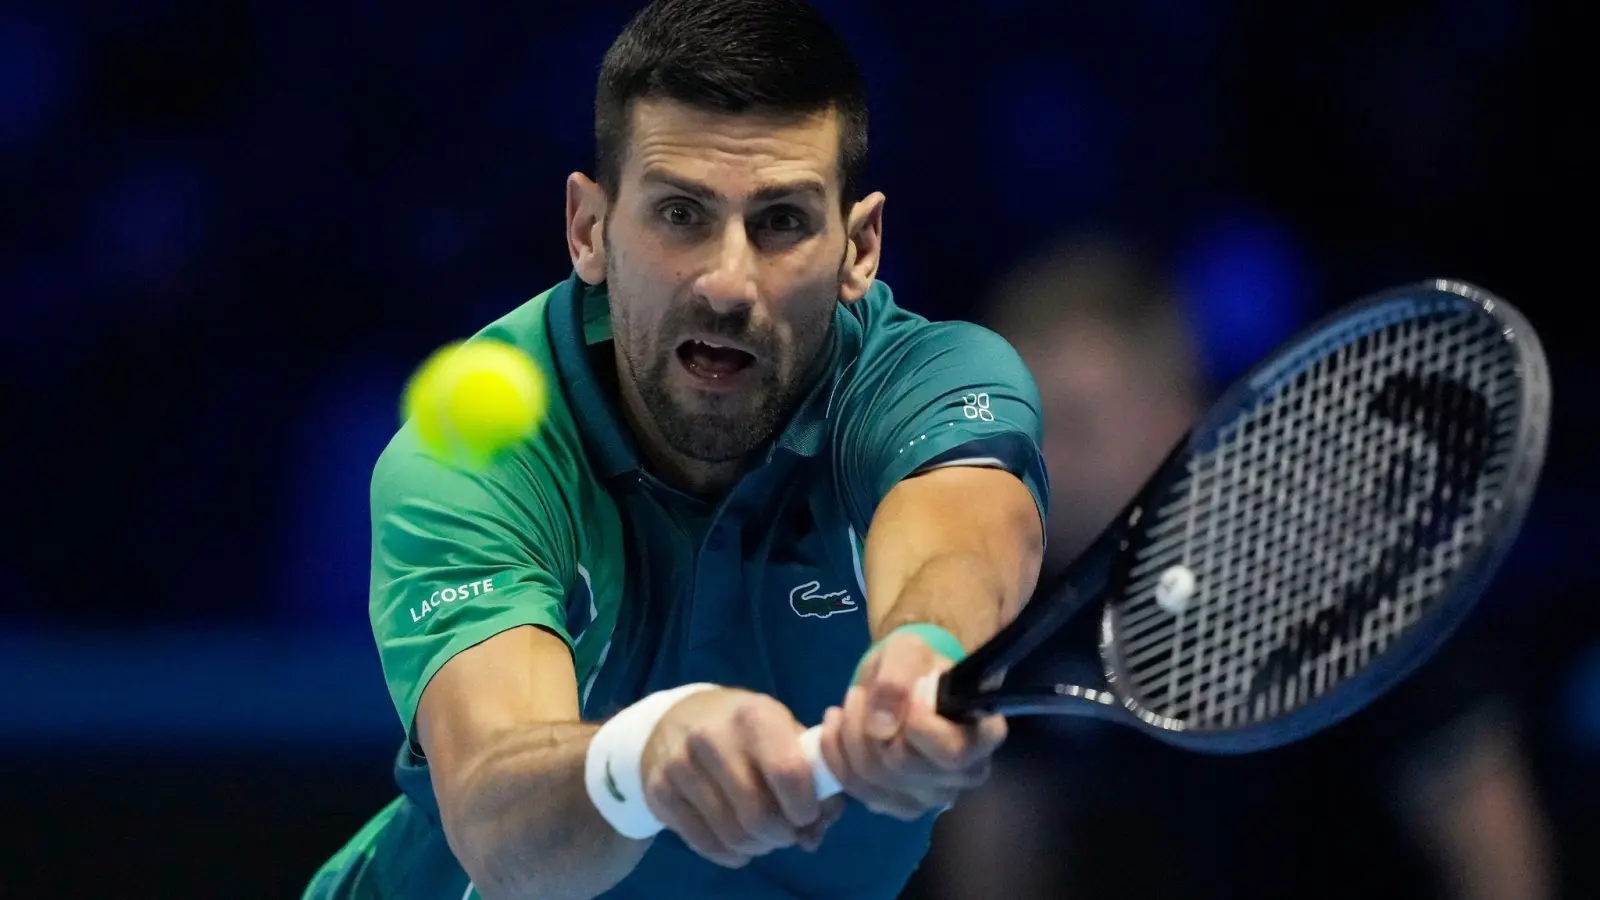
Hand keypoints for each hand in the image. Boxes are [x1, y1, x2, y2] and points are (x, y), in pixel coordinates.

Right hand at [640, 688, 845, 867]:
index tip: (806, 813)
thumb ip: (815, 782)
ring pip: (732, 835)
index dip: (805, 807)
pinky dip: (731, 854)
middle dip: (782, 835)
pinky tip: (738, 840)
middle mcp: (713, 735)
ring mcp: (680, 763)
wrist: (681, 719)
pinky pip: (706, 845)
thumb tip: (813, 835)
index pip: (788, 773)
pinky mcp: (660, 790)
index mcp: (755, 715)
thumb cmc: (749, 734)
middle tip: (786, 831)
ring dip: (758, 846)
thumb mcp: (786, 737)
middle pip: (759, 815)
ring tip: (763, 835)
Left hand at [817, 631, 1006, 819]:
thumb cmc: (916, 664)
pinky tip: (836, 725)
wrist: (900, 681)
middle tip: (859, 693)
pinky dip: (835, 753)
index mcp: (983, 737)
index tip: (908, 692)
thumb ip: (898, 678)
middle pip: (902, 766)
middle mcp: (963, 775)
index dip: (919, 725)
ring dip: (848, 735)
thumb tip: (881, 728)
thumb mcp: (908, 651)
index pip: (951, 753)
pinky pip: (853, 788)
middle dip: (867, 724)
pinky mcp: (896, 804)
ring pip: (873, 778)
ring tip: (850, 703)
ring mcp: (930, 796)